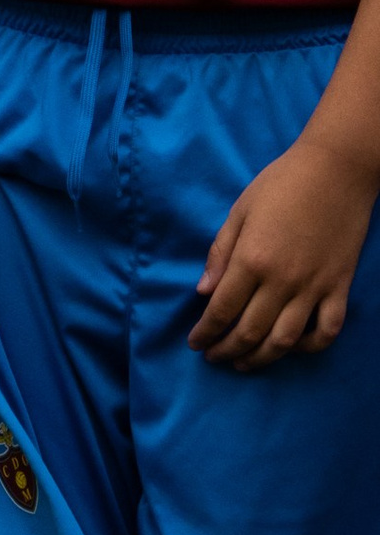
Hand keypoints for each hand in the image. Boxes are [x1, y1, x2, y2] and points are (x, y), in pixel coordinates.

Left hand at [192, 133, 379, 365]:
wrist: (335, 171)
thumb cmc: (281, 184)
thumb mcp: (240, 211)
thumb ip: (220, 253)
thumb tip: (202, 292)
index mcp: (251, 260)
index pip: (221, 309)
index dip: (206, 332)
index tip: (195, 343)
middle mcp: (282, 281)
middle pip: (250, 331)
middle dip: (227, 349)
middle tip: (213, 357)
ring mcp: (314, 287)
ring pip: (285, 340)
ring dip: (261, 358)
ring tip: (244, 363)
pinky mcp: (339, 287)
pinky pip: (326, 330)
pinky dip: (309, 346)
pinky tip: (292, 347)